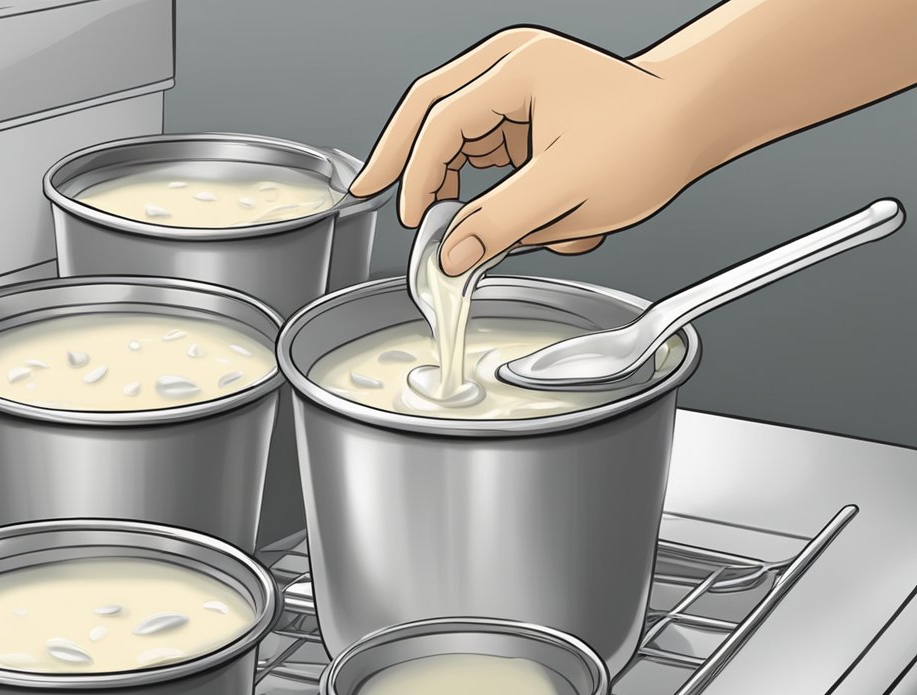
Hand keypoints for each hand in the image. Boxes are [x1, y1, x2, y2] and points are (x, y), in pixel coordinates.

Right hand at [349, 28, 699, 275]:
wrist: (698, 117)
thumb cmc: (651, 135)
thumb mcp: (569, 191)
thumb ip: (501, 224)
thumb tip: (452, 254)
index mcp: (517, 69)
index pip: (440, 125)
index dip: (419, 179)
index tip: (415, 222)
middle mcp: (510, 65)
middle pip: (428, 110)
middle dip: (403, 159)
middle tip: (369, 190)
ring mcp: (518, 84)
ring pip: (456, 132)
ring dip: (457, 180)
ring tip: (461, 220)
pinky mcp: (529, 107)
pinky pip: (486, 145)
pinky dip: (488, 182)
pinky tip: (509, 213)